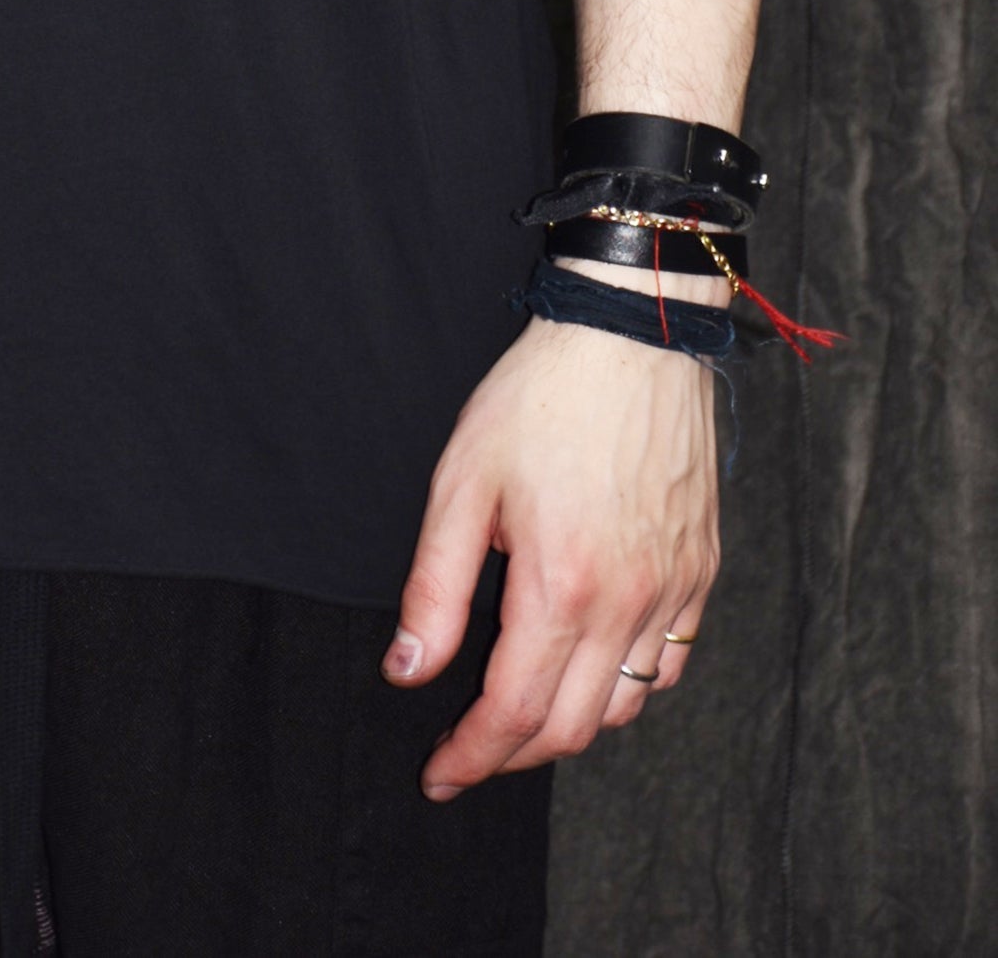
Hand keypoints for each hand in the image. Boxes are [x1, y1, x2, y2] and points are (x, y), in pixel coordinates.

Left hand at [383, 297, 721, 796]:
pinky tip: (589, 668)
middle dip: (513, 753)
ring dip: (569, 725)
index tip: (439, 774)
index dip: (473, 755)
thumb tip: (408, 671)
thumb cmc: (540, 397)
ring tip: (521, 710)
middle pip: (572, 726)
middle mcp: (629, 599)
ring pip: (624, 705)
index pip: (516, 711)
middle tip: (469, 749)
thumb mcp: (462, 481)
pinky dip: (627, 687)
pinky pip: (670, 663)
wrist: (632, 335)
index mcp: (563, 582)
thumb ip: (435, 589)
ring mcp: (675, 588)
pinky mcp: (701, 569)